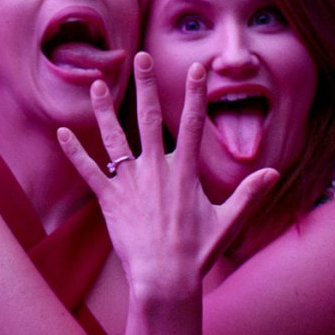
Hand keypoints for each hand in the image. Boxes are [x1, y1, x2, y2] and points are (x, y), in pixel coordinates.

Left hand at [57, 53, 276, 292]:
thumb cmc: (197, 252)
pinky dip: (74, 152)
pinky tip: (61, 133)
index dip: (195, 95)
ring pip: (114, 139)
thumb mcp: (228, 221)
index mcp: (185, 173)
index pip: (194, 124)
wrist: (165, 278)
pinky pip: (89, 171)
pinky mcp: (110, 200)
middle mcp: (157, 171)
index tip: (196, 68)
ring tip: (94, 84)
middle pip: (150, 120)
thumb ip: (249, 194)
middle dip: (146, 86)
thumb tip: (273, 172)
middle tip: (140, 57)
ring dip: (103, 110)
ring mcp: (131, 184)